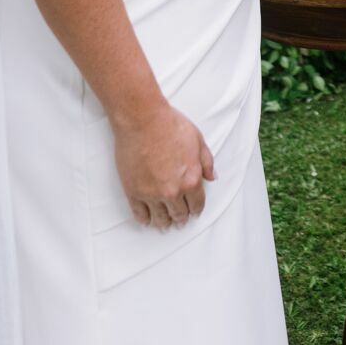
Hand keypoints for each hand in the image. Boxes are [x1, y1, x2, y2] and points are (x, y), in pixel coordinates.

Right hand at [113, 103, 215, 230]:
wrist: (143, 121)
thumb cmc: (171, 126)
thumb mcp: (198, 140)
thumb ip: (207, 162)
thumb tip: (212, 177)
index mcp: (192, 179)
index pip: (197, 204)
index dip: (196, 209)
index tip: (193, 212)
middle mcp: (173, 191)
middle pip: (179, 214)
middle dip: (181, 218)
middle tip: (179, 220)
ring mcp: (152, 194)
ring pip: (160, 218)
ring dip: (163, 222)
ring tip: (164, 223)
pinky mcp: (134, 192)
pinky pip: (140, 214)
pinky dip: (144, 219)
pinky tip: (147, 220)